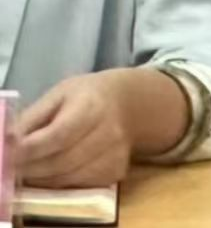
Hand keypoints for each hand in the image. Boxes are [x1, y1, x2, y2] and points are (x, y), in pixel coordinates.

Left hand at [16, 71, 134, 187]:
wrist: (128, 104)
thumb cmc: (86, 96)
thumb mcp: (59, 94)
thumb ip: (33, 117)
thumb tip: (6, 141)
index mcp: (92, 106)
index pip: (58, 134)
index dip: (30, 149)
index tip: (8, 154)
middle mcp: (109, 132)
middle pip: (60, 161)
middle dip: (29, 168)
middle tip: (10, 167)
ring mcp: (115, 155)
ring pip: (67, 178)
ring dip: (41, 178)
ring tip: (28, 169)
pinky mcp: (116, 172)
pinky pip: (78, 185)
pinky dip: (59, 182)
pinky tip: (53, 170)